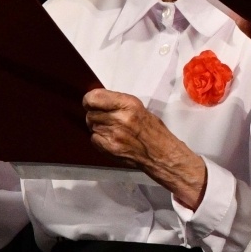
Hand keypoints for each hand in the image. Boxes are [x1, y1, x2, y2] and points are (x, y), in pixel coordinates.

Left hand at [84, 88, 206, 208]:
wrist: (161, 153)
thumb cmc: (153, 130)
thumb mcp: (140, 109)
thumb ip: (119, 105)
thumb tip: (100, 102)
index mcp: (129, 104)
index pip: (94, 98)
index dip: (90, 100)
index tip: (92, 103)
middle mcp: (119, 117)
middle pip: (91, 113)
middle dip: (96, 115)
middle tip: (107, 119)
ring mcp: (113, 134)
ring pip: (91, 126)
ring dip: (98, 127)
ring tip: (113, 130)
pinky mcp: (109, 147)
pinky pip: (94, 138)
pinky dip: (99, 139)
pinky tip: (112, 140)